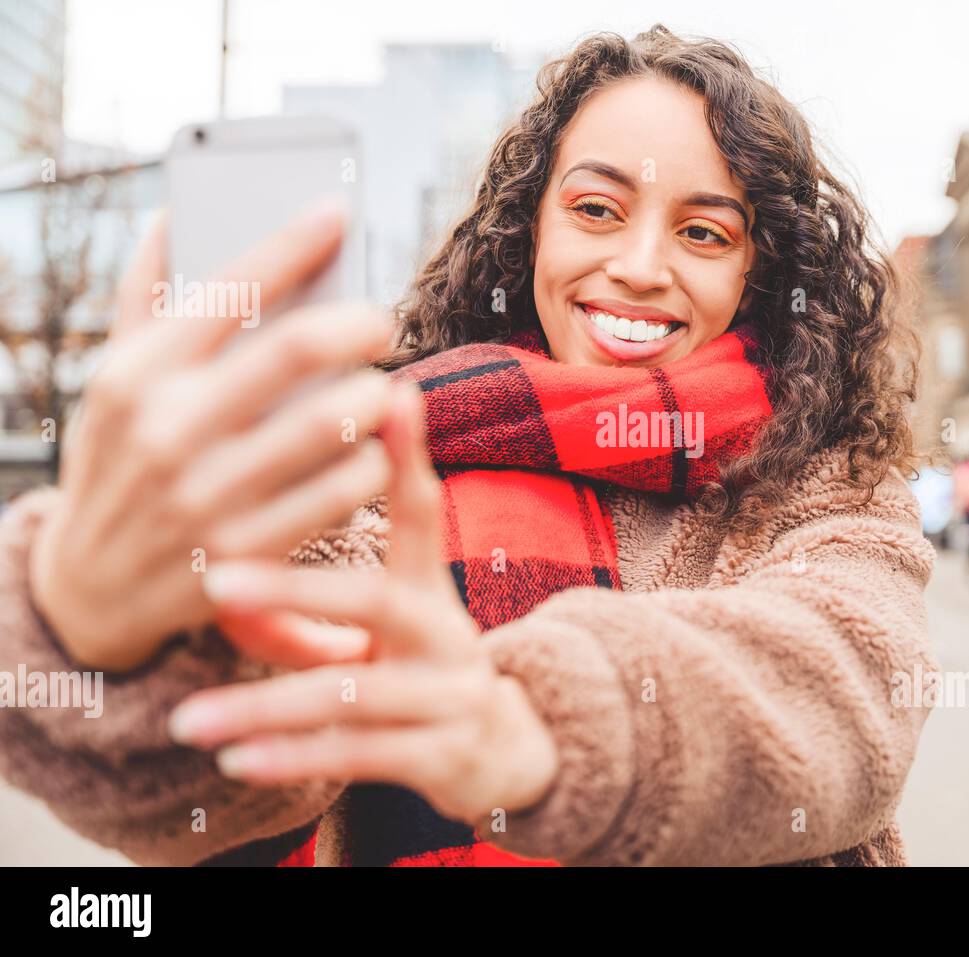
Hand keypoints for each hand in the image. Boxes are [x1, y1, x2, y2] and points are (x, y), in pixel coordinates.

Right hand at [28, 203, 398, 671]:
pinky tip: (368, 454)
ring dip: (377, 398)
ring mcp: (208, 496)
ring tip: (378, 392)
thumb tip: (171, 213)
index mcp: (138, 373)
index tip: (340, 209)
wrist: (89, 589)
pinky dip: (371, 463)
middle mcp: (168, 429)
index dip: (295, 239)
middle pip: (300, 349)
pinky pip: (344, 493)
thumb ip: (145, 299)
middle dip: (362, 322)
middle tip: (381, 321)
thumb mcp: (115, 380)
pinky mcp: (248, 552)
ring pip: (337, 423)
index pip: (230, 286)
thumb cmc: (118, 462)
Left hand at [165, 384, 559, 826]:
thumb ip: (320, 595)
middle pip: (377, 602)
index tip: (391, 393)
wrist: (503, 751)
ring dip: (264, 707)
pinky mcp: (443, 755)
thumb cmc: (424, 669)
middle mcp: (449, 634)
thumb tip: (225, 565)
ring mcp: (451, 695)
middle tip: (217, 583)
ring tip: (190, 719)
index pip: (423, 513)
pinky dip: (292, 759)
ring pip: (351, 695)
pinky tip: (235, 760)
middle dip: (296, 592)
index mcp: (432, 590)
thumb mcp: (394, 621)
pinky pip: (358, 756)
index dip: (409, 455)